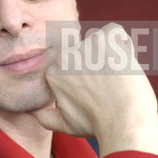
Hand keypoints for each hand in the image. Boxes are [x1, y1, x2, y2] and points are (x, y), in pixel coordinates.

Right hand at [31, 23, 157, 157]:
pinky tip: (124, 64)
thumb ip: (46, 116)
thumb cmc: (98, 124)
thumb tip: (33, 113)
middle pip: (87, 53)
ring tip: (117, 79)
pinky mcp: (103, 38)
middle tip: (108, 87)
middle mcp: (64, 56)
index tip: (96, 93)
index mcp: (53, 72)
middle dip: (98, 66)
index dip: (89, 78)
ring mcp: (83, 44)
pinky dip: (124, 44)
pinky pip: (115, 32)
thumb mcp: (65, 125)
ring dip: (112, 58)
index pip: (74, 65)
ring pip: (102, 44)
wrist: (123, 122)